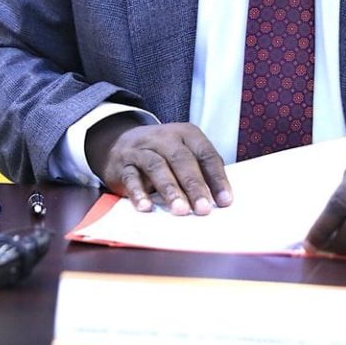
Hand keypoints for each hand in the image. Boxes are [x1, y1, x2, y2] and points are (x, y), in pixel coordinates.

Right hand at [86, 118, 232, 216]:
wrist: (120, 142)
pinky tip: (146, 207)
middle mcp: (164, 138)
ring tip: (180, 210)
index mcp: (186, 134)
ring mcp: (142, 149)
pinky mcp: (123, 164)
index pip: (206, 154)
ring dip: (170, 189)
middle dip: (194, 185)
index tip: (225, 201)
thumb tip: (219, 200)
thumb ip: (200, 171)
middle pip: (182, 160)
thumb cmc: (162, 154)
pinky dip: (138, 193)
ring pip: (157, 167)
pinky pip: (131, 178)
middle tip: (203, 209)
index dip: (217, 178)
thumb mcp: (183, 153)